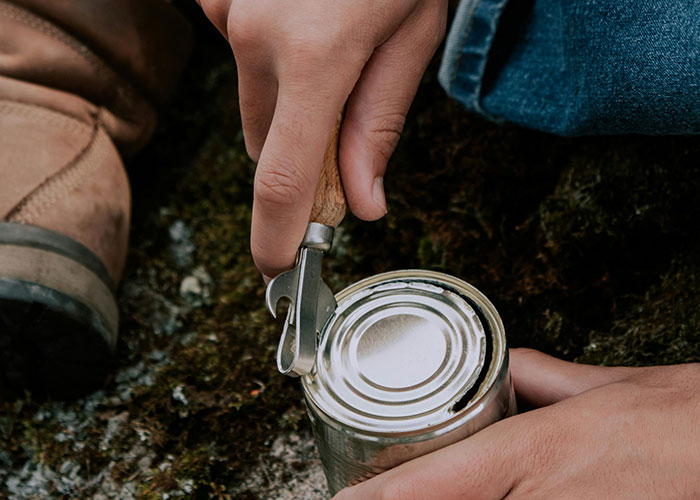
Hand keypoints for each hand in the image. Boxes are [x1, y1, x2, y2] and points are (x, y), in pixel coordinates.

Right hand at [199, 0, 447, 277]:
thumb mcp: (414, 31)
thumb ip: (380, 121)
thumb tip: (363, 202)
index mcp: (315, 55)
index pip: (283, 180)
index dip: (275, 239)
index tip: (278, 272)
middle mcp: (255, 36)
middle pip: (265, 148)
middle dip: (300, 155)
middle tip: (344, 118)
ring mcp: (227, 12)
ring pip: (252, 104)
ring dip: (286, 101)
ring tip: (332, 42)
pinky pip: (242, 57)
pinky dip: (271, 57)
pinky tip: (303, 18)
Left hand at [334, 349, 699, 498]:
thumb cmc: (678, 417)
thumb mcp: (601, 385)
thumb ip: (546, 378)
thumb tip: (514, 370)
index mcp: (533, 451)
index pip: (429, 483)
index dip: (374, 499)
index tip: (343, 499)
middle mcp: (540, 499)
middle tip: (368, 496)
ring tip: (418, 497)